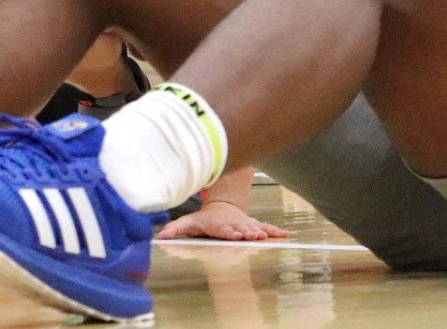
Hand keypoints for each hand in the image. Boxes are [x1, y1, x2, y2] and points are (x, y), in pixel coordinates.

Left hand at [156, 201, 292, 241]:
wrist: (222, 208)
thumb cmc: (203, 220)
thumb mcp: (188, 223)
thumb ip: (176, 229)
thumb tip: (160, 236)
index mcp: (219, 225)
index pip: (224, 228)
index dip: (229, 231)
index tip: (234, 234)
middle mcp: (234, 223)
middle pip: (241, 228)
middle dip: (247, 232)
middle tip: (254, 236)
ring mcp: (245, 224)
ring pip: (254, 227)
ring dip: (261, 232)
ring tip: (267, 236)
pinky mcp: (254, 224)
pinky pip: (266, 227)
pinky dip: (276, 230)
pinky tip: (286, 234)